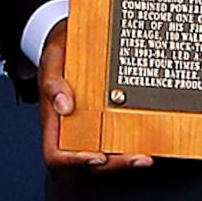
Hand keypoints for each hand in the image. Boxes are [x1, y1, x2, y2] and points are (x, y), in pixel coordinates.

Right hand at [36, 26, 146, 169]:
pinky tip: (148, 135)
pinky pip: (118, 134)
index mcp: (53, 119)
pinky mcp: (107, 115)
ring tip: (147, 155)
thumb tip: (64, 107)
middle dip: (115, 163)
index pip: (56, 154)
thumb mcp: (53, 58)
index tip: (98, 156)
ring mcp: (91, 123)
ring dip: (127, 156)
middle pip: (89, 160)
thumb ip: (53, 82)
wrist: (73, 36)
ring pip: (107, 152)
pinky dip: (133, 139)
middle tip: (139, 158)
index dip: (75, 161)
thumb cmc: (60, 49)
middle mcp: (72, 127)